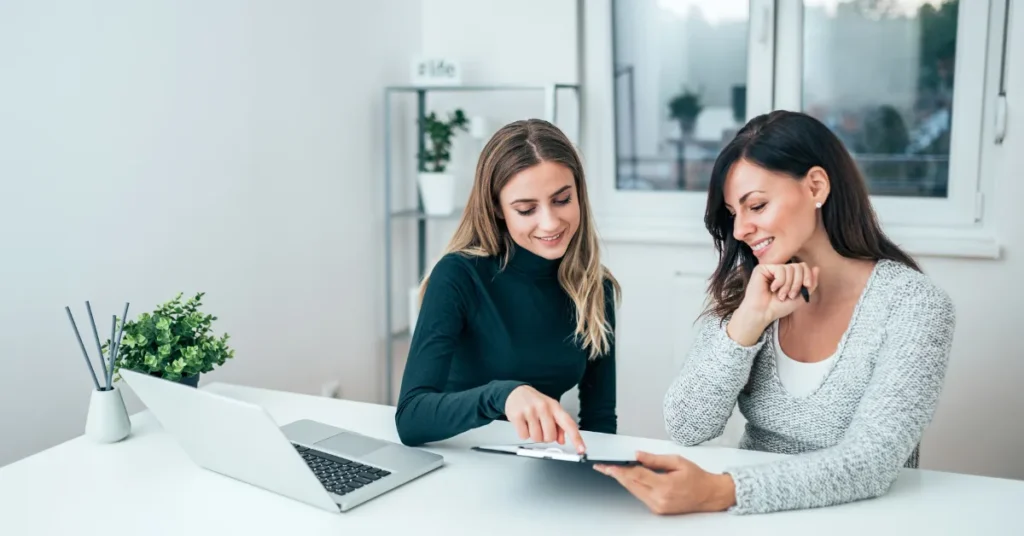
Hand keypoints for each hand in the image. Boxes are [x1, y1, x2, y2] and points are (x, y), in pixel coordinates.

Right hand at [504, 385, 585, 452]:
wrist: (516, 392)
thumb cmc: (535, 402)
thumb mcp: (550, 409)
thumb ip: (559, 426)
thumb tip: (562, 441)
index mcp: (555, 406)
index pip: (568, 424)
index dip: (576, 438)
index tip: (581, 449)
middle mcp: (544, 407)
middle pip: (550, 437)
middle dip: (546, 437)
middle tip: (541, 428)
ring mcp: (530, 411)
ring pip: (537, 438)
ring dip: (534, 436)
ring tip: (531, 424)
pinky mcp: (517, 416)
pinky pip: (524, 436)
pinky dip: (524, 434)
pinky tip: (524, 424)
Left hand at [594, 452, 735, 514]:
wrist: (709, 495)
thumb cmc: (696, 477)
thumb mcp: (677, 461)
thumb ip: (654, 459)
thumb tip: (637, 455)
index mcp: (665, 486)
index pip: (636, 476)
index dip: (619, 470)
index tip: (608, 466)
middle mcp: (659, 499)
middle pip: (631, 485)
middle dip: (617, 475)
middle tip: (604, 466)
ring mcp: (658, 507)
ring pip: (634, 491)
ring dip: (624, 480)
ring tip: (614, 468)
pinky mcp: (657, 510)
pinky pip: (640, 495)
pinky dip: (634, 485)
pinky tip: (629, 477)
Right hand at [728, 262, 819, 345]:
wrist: (763, 313)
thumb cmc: (779, 307)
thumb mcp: (800, 297)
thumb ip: (810, 284)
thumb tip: (817, 267)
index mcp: (788, 275)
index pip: (803, 267)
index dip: (808, 275)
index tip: (806, 287)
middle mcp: (780, 270)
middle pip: (798, 266)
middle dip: (798, 283)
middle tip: (790, 295)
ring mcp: (771, 269)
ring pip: (790, 268)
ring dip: (788, 285)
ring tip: (781, 295)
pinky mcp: (762, 268)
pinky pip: (780, 269)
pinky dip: (780, 282)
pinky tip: (772, 288)